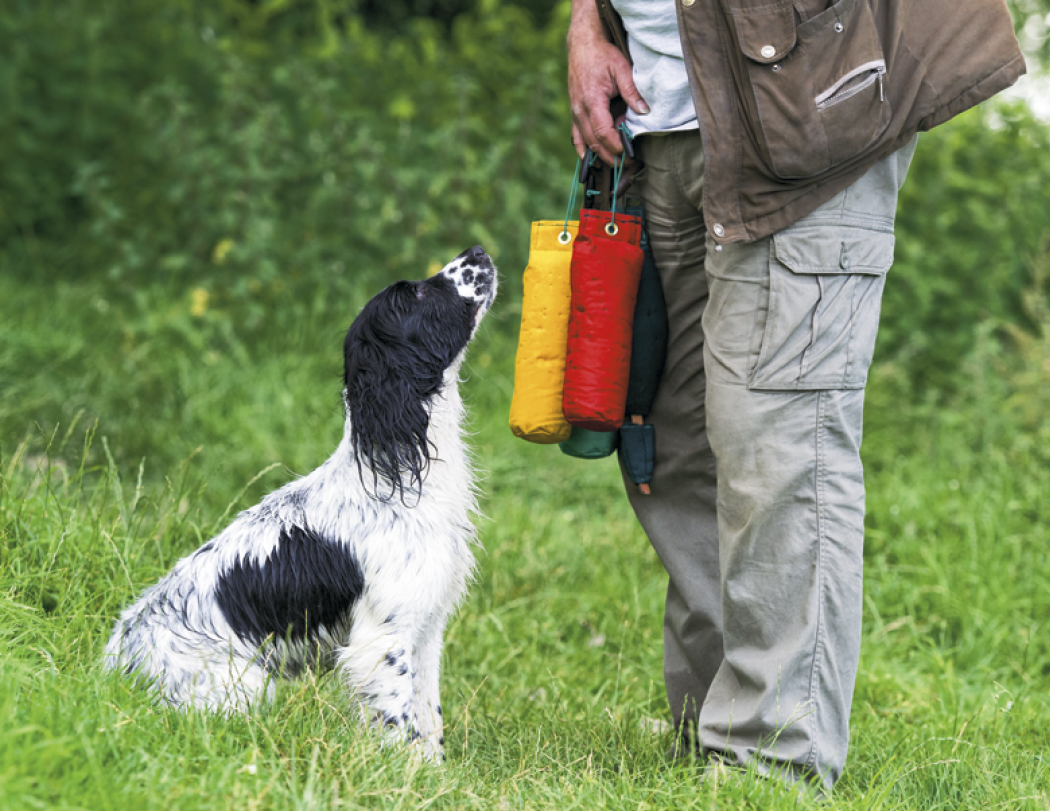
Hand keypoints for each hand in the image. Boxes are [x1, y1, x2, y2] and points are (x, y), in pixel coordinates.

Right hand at [568, 0, 648, 164]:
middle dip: (609, 156)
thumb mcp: (621, 68)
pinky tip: (588, 158)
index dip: (615, 145)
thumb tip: (644, 111)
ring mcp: (575, 112)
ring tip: (613, 163)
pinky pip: (576, 135)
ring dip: (598, 154)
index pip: (603, 132)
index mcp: (592, 100)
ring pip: (585, 141)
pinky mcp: (574, 111)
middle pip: (593, 141)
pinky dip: (583, 148)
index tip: (627, 153)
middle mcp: (580, 109)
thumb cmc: (602, 54)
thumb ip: (632, 91)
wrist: (582, 44)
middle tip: (624, 165)